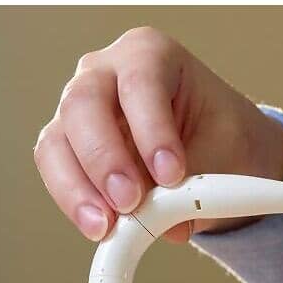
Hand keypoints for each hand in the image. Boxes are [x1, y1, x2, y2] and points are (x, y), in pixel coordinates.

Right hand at [34, 26, 282, 243]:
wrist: (222, 151)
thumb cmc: (223, 137)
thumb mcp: (225, 153)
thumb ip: (196, 184)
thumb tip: (170, 226)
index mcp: (150, 54)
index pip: (140, 83)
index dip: (151, 131)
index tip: (171, 176)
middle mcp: (105, 73)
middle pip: (83, 104)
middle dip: (104, 159)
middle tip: (129, 203)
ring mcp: (80, 110)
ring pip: (57, 141)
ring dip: (78, 188)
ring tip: (107, 226)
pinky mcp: (69, 147)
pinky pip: (57, 171)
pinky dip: (75, 202)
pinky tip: (98, 228)